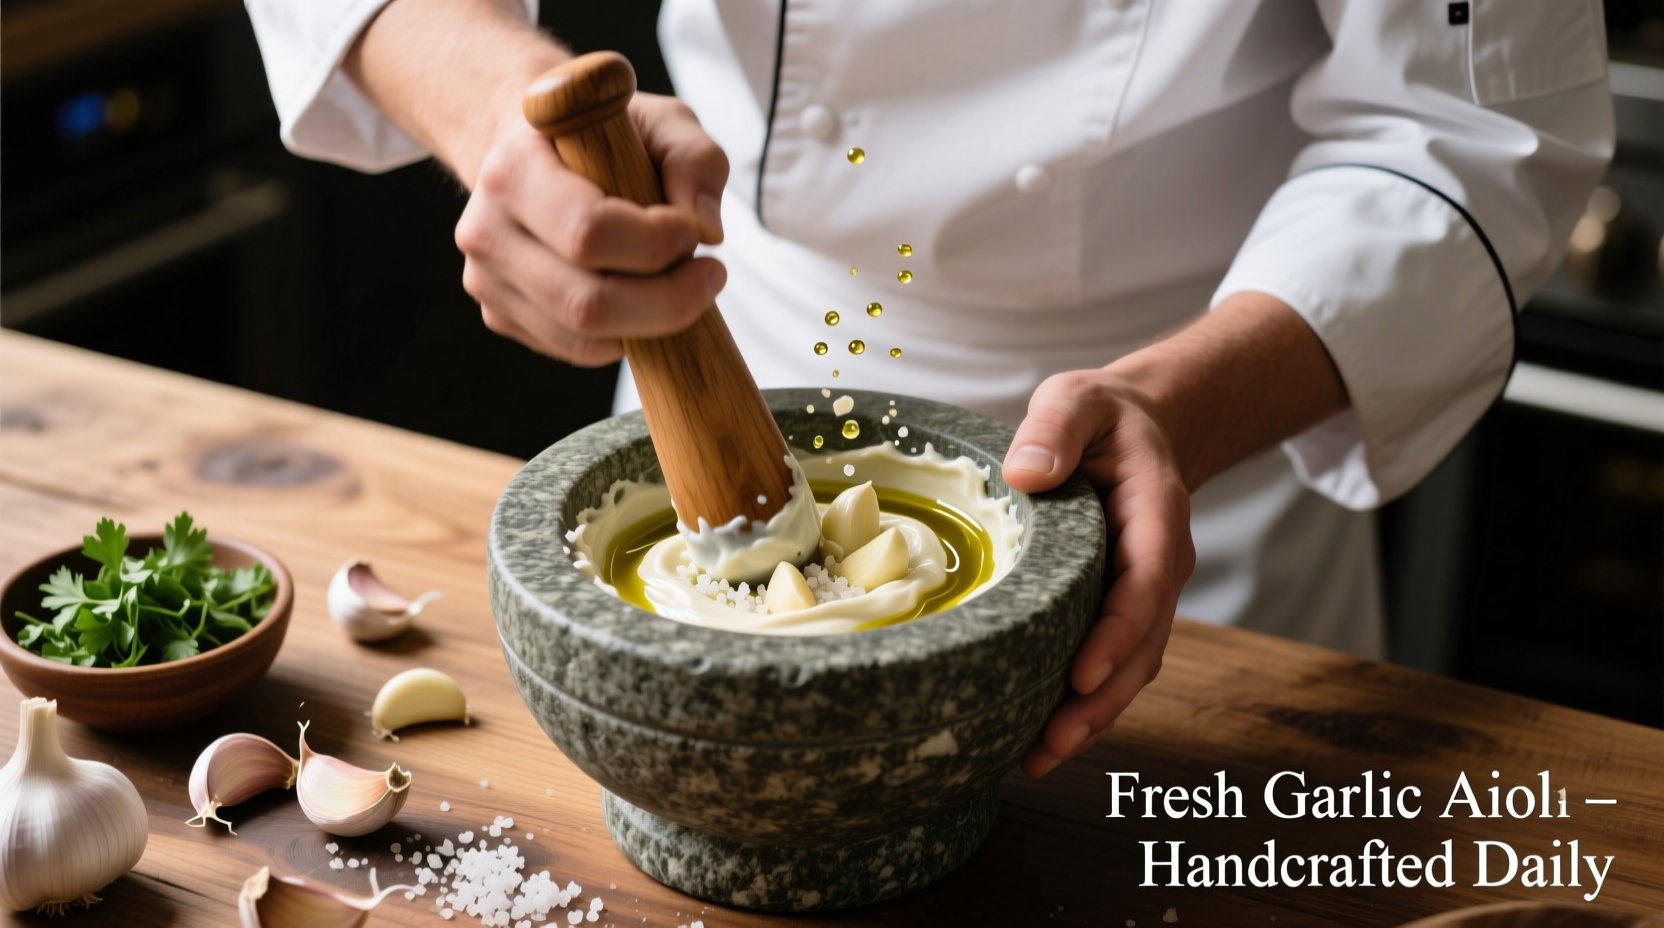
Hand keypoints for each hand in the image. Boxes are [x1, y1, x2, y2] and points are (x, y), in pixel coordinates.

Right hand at [453, 92, 730, 364]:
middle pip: (586, 303)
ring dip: (653, 323)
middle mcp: (485, 231)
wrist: (531, 152)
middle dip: (667, 300)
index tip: (693, 230)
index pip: (588, 232)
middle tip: (709, 275)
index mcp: (512, 169)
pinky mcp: (500, 315)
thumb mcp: (659, 121)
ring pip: (584, 338)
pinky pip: (576, 350)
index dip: (656, 243)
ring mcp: (486, 280)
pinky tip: (642, 297)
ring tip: (682, 284)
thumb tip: (708, 228)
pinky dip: (625, 336)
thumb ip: (694, 160)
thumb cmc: (600, 138)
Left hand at [1001, 368, 1196, 777]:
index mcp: (1155, 514)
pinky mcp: (1122, 611)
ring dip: (1092, 717)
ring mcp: (1146, 595)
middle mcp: (1160, 564)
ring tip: (1038, 757)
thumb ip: (1056, 427)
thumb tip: (1027, 472)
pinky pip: (1113, 665)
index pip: (1144, 582)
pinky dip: (1084, 705)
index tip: (1082, 673)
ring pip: (1132, 668)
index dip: (1118, 633)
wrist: (1136, 431)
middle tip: (1051, 742)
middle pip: (1143, 645)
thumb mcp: (1077, 399)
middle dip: (1101, 700)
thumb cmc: (1101, 418)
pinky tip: (1040, 739)